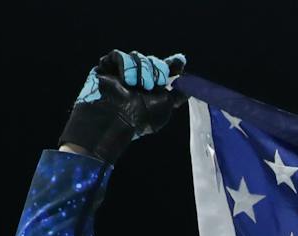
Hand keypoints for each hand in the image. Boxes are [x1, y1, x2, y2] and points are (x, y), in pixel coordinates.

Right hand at [59, 49, 186, 163]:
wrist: (116, 117)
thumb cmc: (142, 116)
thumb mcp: (167, 105)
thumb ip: (178, 94)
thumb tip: (190, 87)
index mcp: (153, 88)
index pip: (164, 70)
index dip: (173, 64)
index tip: (181, 60)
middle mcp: (139, 78)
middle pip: (153, 60)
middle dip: (157, 69)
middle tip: (154, 83)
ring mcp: (123, 72)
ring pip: (137, 56)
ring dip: (142, 70)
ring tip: (138, 85)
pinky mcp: (107, 67)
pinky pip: (119, 55)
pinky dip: (125, 65)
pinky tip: (125, 79)